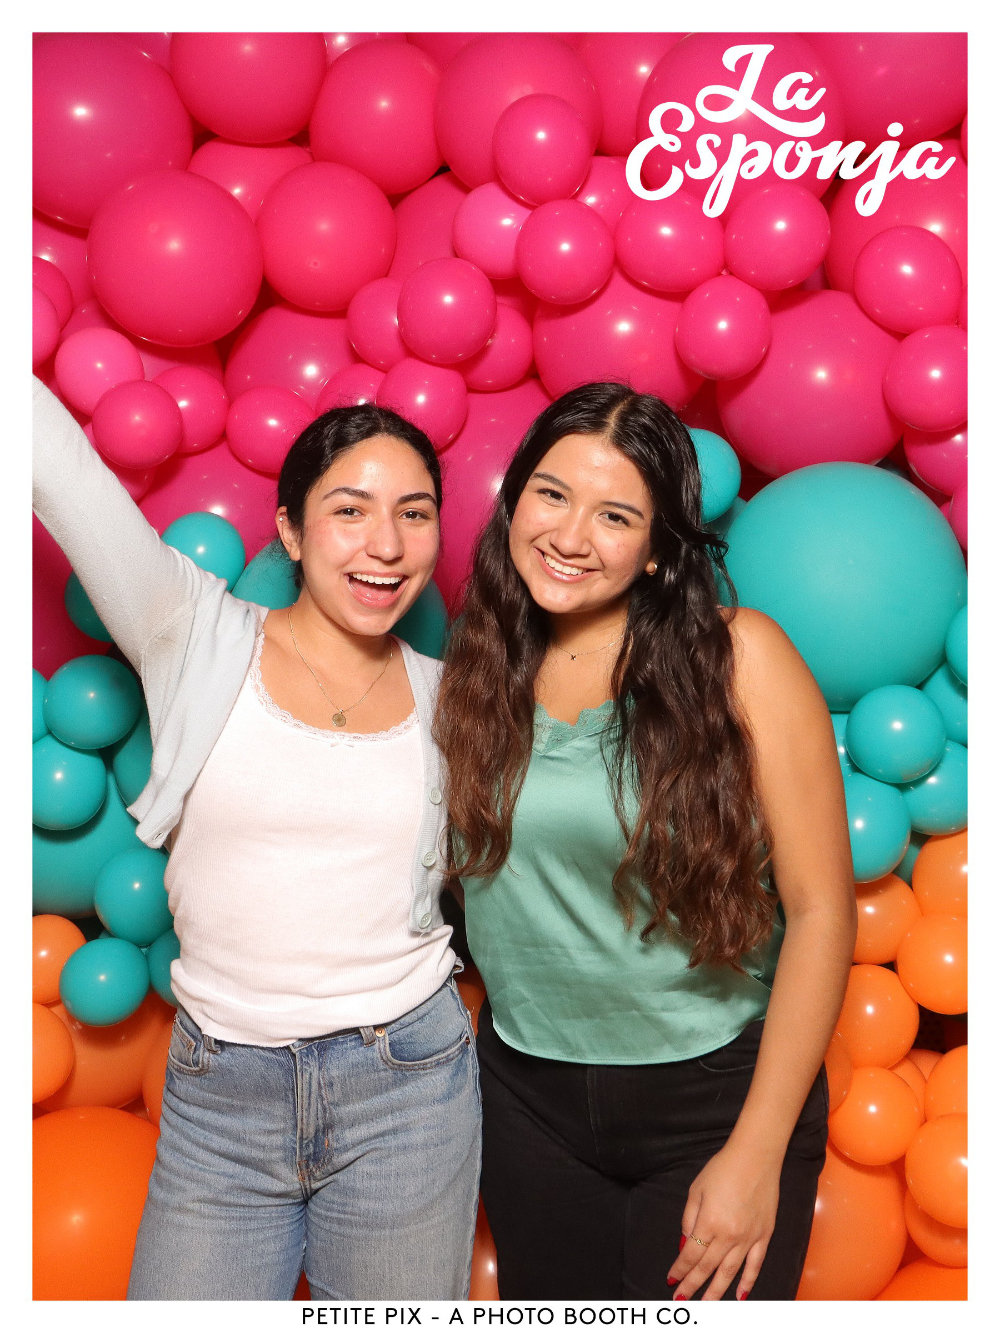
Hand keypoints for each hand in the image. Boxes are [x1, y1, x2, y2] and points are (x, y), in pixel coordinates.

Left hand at [666, 1145, 780, 1300]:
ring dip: (716, 1291)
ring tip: (705, 1306)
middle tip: (681, 1299)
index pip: (690, 1255)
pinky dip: (747, 1282)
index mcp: (709, 1222)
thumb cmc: (722, 1169)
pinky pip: (755, 1265)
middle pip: (707, 1268)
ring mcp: (748, 1238)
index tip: (671, 1280)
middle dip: (693, 1285)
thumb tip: (686, 1244)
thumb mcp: (696, 1189)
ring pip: (730, 1272)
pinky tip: (739, 1295)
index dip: (680, 1269)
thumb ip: (689, 1218)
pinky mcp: (764, 1235)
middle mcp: (729, 1235)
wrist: (755, 1157)